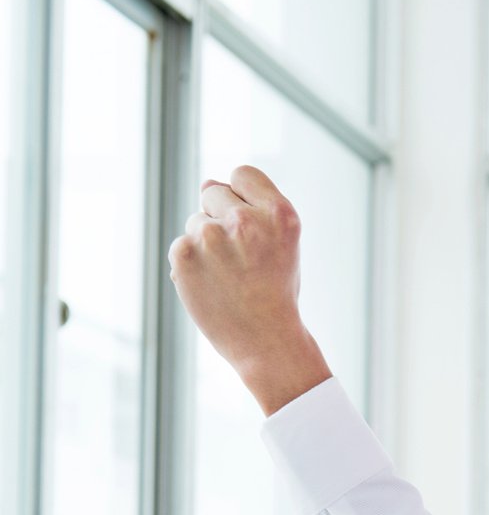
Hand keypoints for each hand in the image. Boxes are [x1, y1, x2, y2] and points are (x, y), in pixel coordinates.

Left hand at [168, 166, 330, 414]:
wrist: (266, 340)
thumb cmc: (275, 289)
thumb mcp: (282, 243)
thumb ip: (251, 208)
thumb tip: (206, 184)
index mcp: (280, 214)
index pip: (242, 174)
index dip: (243, 196)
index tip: (251, 223)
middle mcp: (246, 221)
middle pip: (213, 192)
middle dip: (220, 216)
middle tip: (240, 256)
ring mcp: (213, 237)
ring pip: (195, 221)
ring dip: (205, 243)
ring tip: (228, 275)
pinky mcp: (184, 254)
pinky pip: (181, 244)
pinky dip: (190, 263)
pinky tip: (211, 284)